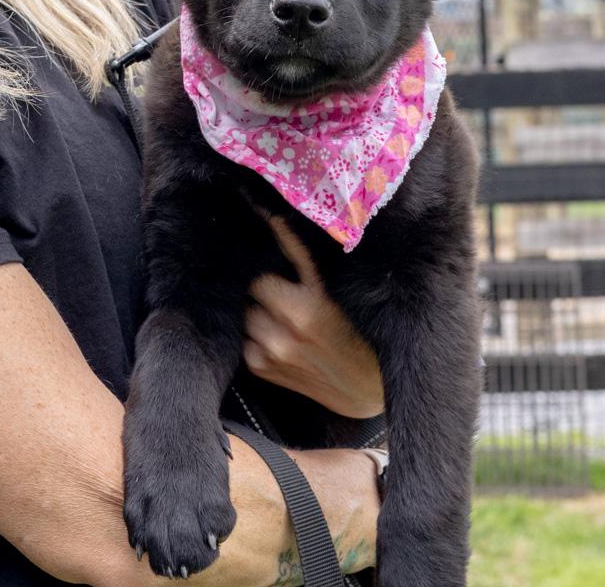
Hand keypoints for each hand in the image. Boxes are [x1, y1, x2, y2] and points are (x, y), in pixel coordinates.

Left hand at [244, 217, 385, 418]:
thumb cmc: (351, 331)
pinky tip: (277, 335)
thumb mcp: (327, 288)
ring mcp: (265, 356)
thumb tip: (270, 217)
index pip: (256, 277)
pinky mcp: (259, 370)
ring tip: (279, 315)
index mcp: (298, 310)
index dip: (265, 271)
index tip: (276, 271)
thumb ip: (295, 253)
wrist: (361, 387)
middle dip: (261, 291)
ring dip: (256, 311)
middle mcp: (277, 336)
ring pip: (243, 315)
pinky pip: (244, 337)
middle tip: (281, 293)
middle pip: (248, 295)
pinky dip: (255, 333)